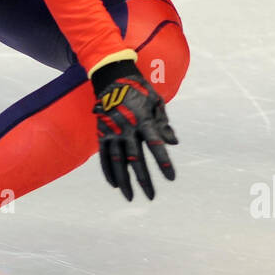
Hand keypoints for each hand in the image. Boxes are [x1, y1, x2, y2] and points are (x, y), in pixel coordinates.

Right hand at [90, 58, 177, 200]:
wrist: (112, 77)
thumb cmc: (139, 90)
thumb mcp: (157, 102)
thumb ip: (164, 124)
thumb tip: (173, 143)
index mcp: (144, 120)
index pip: (156, 145)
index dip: (164, 163)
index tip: (171, 178)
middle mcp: (127, 128)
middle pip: (136, 159)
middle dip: (144, 180)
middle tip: (151, 197)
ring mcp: (112, 131)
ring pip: (118, 161)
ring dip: (124, 181)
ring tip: (130, 196)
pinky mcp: (102, 132)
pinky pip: (104, 155)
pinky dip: (108, 170)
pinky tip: (114, 184)